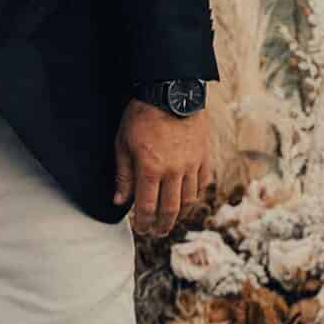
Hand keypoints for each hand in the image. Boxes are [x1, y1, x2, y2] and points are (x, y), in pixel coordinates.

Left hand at [114, 100, 211, 237]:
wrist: (171, 90)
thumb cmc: (142, 115)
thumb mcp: (123, 144)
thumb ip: (123, 176)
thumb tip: (119, 202)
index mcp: (151, 170)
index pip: (147, 208)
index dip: (143, 223)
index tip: (141, 229)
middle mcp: (174, 172)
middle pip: (170, 210)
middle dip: (162, 226)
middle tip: (157, 233)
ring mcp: (192, 165)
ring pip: (189, 200)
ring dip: (180, 215)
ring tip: (172, 220)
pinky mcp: (203, 156)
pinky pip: (203, 183)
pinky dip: (195, 194)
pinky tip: (188, 199)